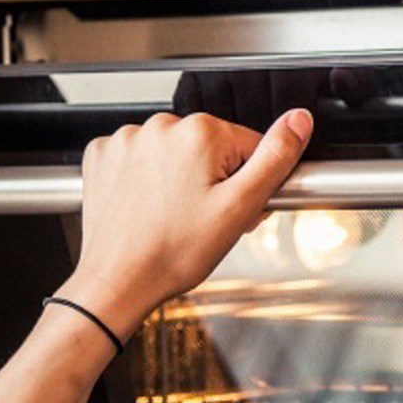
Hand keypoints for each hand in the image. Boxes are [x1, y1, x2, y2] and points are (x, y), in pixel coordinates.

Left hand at [57, 109, 312, 342]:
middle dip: (214, 181)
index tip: (232, 209)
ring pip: (174, 153)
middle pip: (210, 149)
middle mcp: (160, 126)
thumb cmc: (173, 253)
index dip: (248, 183)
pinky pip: (139, 158)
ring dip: (179, 179)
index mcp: (200, 133)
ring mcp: (127, 139)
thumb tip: (298, 120)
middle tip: (204, 220)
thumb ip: (275, 158)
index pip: (248, 146)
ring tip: (173, 217)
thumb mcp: (239, 208)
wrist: (117, 281)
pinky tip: (148, 207)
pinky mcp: (103, 155)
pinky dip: (145, 179)